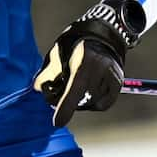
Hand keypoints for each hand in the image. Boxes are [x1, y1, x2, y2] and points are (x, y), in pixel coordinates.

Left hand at [35, 0, 141, 127]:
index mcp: (85, 59)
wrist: (102, 34)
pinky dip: (92, 103)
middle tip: (60, 97)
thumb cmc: (76, 43)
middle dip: (68, 102)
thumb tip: (38, 88)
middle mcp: (102, 68)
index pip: (74, 89)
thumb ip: (48, 72)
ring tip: (76, 89)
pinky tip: (86, 94)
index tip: (57, 122)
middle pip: (82, 98)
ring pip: (91, 102)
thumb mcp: (58, 54)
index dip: (65, 107)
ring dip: (80, 101)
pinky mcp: (118, 83)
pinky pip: (103, 104)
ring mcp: (112, 76)